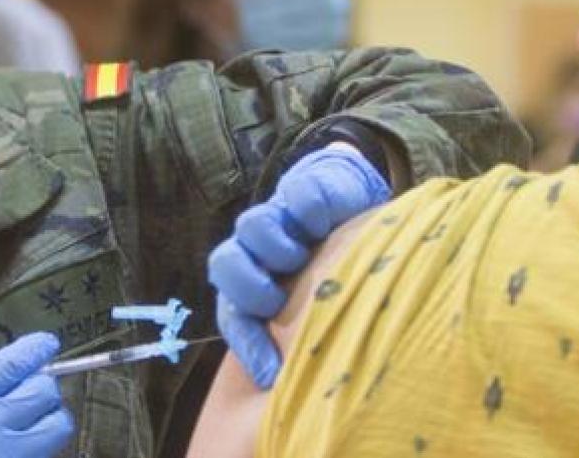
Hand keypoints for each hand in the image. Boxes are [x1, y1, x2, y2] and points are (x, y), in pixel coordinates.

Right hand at [0, 333, 73, 457]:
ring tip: (29, 421)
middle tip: (30, 391)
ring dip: (49, 417)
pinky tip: (17, 444)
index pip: (11, 365)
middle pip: (43, 392)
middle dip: (42, 386)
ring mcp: (8, 457)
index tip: (46, 343)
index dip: (35, 349)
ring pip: (56, 426)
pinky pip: (46, 452)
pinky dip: (39, 444)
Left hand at [208, 142, 389, 389]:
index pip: (232, 313)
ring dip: (275, 247)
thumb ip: (301, 342)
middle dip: (247, 285)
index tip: (269, 371)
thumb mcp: (316, 313)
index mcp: (252, 285)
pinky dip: (310, 211)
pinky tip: (326, 226)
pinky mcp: (305, 189)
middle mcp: (256, 250)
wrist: (353, 208)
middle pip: (225, 263)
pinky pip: (298, 196)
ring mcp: (278, 217)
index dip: (247, 342)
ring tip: (302, 258)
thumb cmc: (332, 272)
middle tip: (275, 301)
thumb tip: (293, 390)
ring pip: (253, 226)